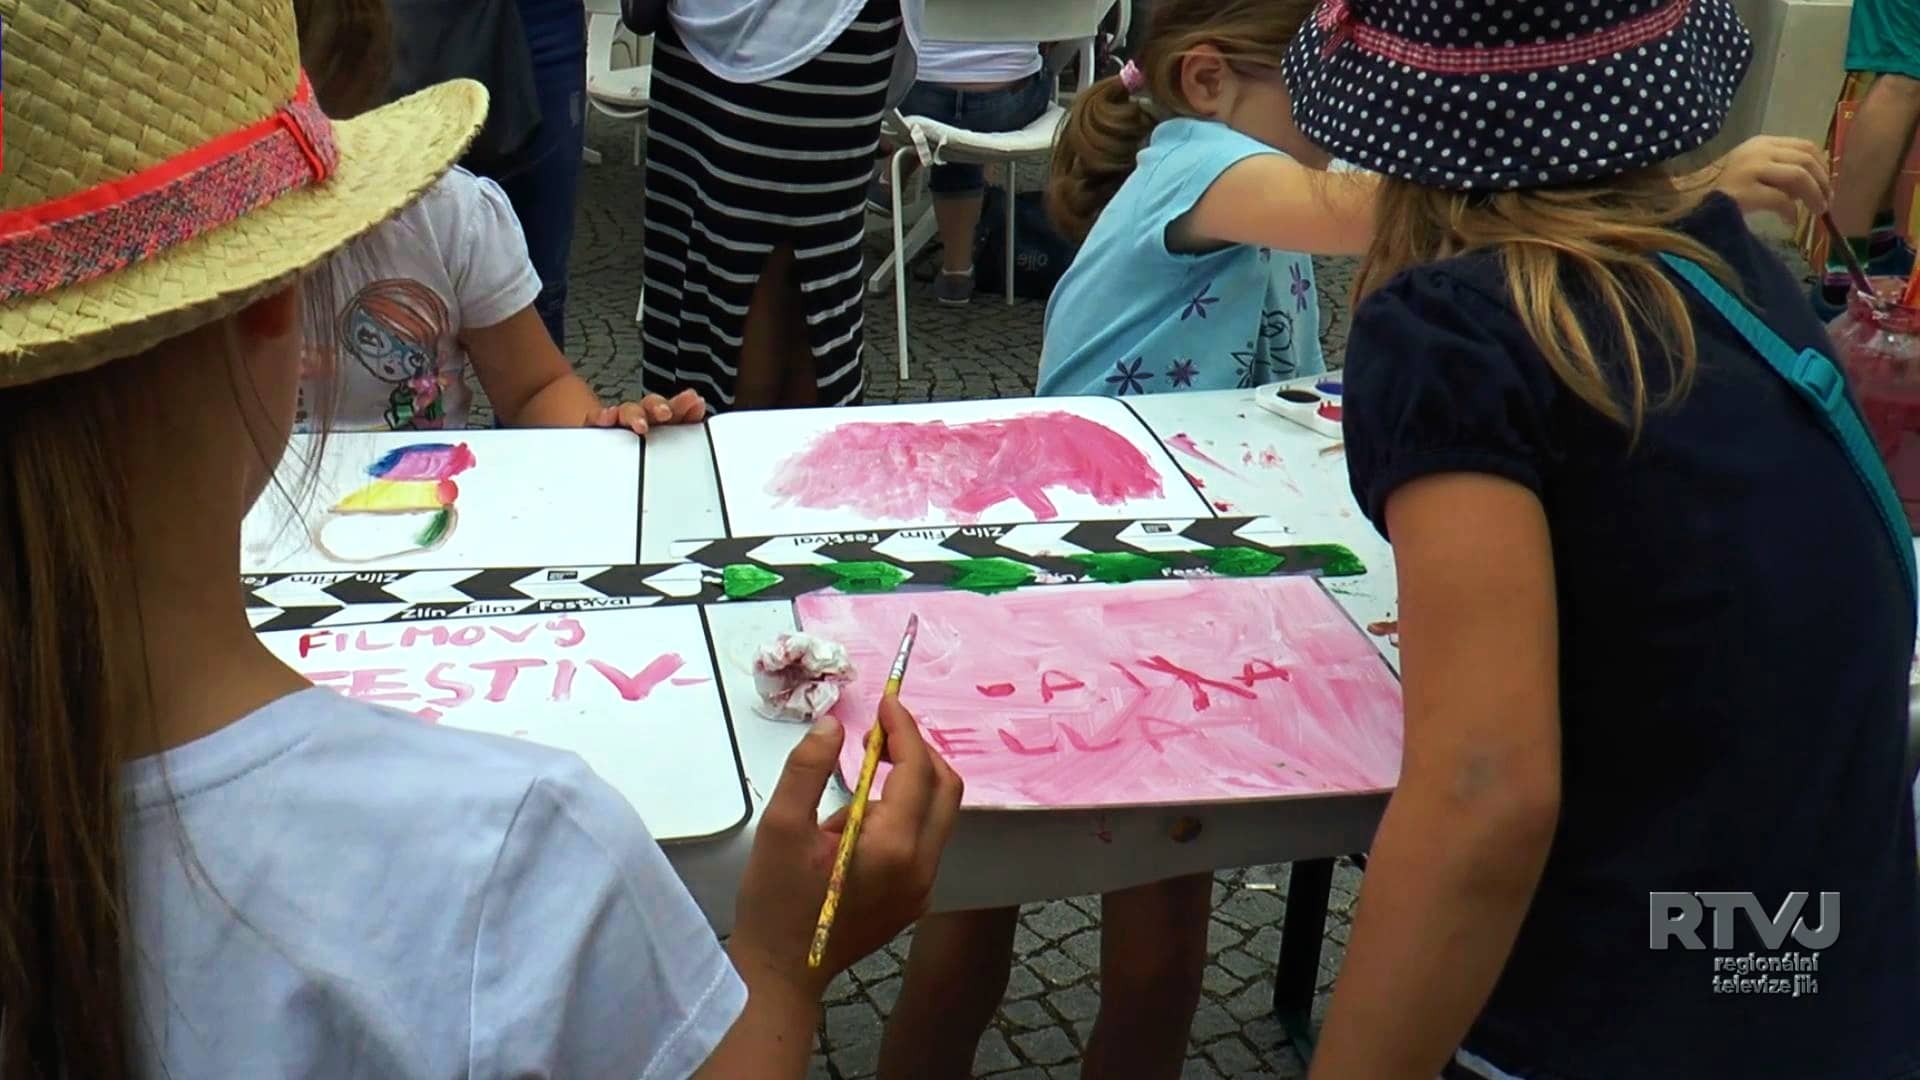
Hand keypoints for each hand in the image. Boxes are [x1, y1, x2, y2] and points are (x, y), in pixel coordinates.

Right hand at [591, 389, 707, 434]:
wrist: (605, 445)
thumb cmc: (640, 441)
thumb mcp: (666, 436)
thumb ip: (685, 421)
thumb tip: (699, 404)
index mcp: (659, 419)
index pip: (673, 408)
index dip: (684, 404)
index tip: (695, 401)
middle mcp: (640, 415)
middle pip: (650, 405)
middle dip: (659, 406)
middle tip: (666, 413)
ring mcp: (619, 420)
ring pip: (627, 411)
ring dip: (635, 415)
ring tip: (641, 426)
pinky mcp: (597, 425)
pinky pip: (597, 419)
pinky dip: (603, 416)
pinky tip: (609, 418)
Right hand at [728, 697, 962, 999]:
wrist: (780, 975)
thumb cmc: (775, 904)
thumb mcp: (779, 828)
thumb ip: (808, 769)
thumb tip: (834, 725)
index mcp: (893, 847)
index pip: (917, 770)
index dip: (904, 729)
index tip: (886, 701)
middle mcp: (921, 867)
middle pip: (945, 789)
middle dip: (919, 750)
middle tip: (884, 728)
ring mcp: (922, 888)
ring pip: (938, 815)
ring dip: (912, 781)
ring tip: (865, 770)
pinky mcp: (913, 900)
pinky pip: (923, 841)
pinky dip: (905, 813)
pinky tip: (862, 816)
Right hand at [1699, 135, 1830, 223]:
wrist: (1693, 206)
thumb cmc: (1726, 191)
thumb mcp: (1756, 171)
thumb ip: (1782, 170)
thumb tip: (1815, 183)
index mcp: (1761, 143)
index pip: (1804, 146)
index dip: (1822, 166)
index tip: (1826, 185)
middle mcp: (1757, 151)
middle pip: (1805, 160)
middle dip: (1823, 182)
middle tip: (1825, 202)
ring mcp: (1749, 169)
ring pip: (1798, 176)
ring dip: (1814, 195)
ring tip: (1817, 211)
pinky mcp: (1744, 191)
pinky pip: (1780, 200)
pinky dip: (1791, 212)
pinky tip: (1791, 222)